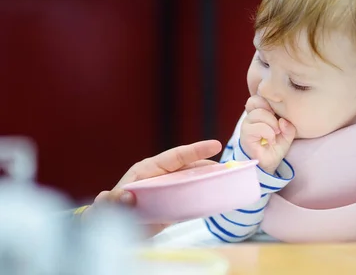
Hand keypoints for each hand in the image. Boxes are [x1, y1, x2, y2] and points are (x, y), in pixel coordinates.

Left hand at [85, 139, 221, 235]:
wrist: (112, 228)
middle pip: (190, 167)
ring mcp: (169, 190)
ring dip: (209, 181)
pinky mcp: (173, 205)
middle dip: (209, 166)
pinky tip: (215, 200)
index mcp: (149, 170)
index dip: (196, 150)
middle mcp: (162, 176)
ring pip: (193, 181)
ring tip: (227, 182)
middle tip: (228, 169)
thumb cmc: (109, 211)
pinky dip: (204, 198)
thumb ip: (114, 201)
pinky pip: (191, 199)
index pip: (176, 156)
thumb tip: (125, 197)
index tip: (215, 145)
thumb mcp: (110, 205)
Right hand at [240, 95, 295, 173]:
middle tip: (278, 125)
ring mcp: (246, 126)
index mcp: (259, 114)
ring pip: (258, 113)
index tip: (278, 115)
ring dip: (271, 124)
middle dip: (271, 112)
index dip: (269, 101)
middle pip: (256, 100)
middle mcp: (250, 118)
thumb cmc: (275, 149)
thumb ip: (289, 126)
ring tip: (276, 134)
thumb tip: (283, 121)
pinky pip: (258, 127)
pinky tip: (271, 141)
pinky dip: (268, 133)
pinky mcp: (245, 136)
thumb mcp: (287, 135)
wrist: (267, 167)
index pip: (258, 97)